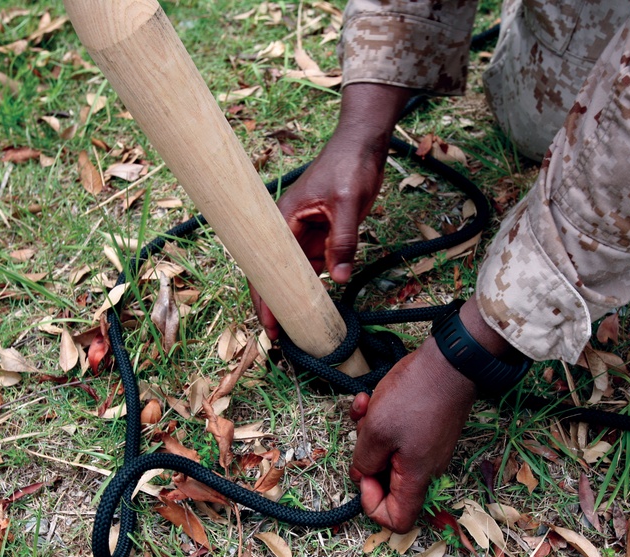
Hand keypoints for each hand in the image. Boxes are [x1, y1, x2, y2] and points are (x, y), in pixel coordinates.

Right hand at [252, 83, 413, 339]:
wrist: (363, 145)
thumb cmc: (349, 166)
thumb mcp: (348, 203)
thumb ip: (343, 241)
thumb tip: (338, 278)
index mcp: (283, 219)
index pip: (267, 265)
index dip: (265, 297)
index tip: (270, 324)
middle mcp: (288, 229)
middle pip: (275, 274)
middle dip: (275, 305)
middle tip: (280, 338)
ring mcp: (304, 234)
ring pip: (295, 274)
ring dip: (295, 299)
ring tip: (297, 330)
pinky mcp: (320, 236)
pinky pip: (314, 266)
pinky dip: (315, 286)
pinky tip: (318, 306)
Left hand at [349, 337, 476, 532]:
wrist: (450, 361)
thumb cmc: (415, 395)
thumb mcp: (376, 430)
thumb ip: (364, 461)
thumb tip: (362, 474)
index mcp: (416, 477)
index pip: (397, 520)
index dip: (372, 505)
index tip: (364, 474)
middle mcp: (425, 468)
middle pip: (388, 484)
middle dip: (366, 458)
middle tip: (362, 431)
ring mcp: (426, 448)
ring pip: (388, 454)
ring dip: (369, 433)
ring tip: (365, 406)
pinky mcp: (425, 430)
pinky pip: (396, 436)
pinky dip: (380, 420)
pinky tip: (371, 398)